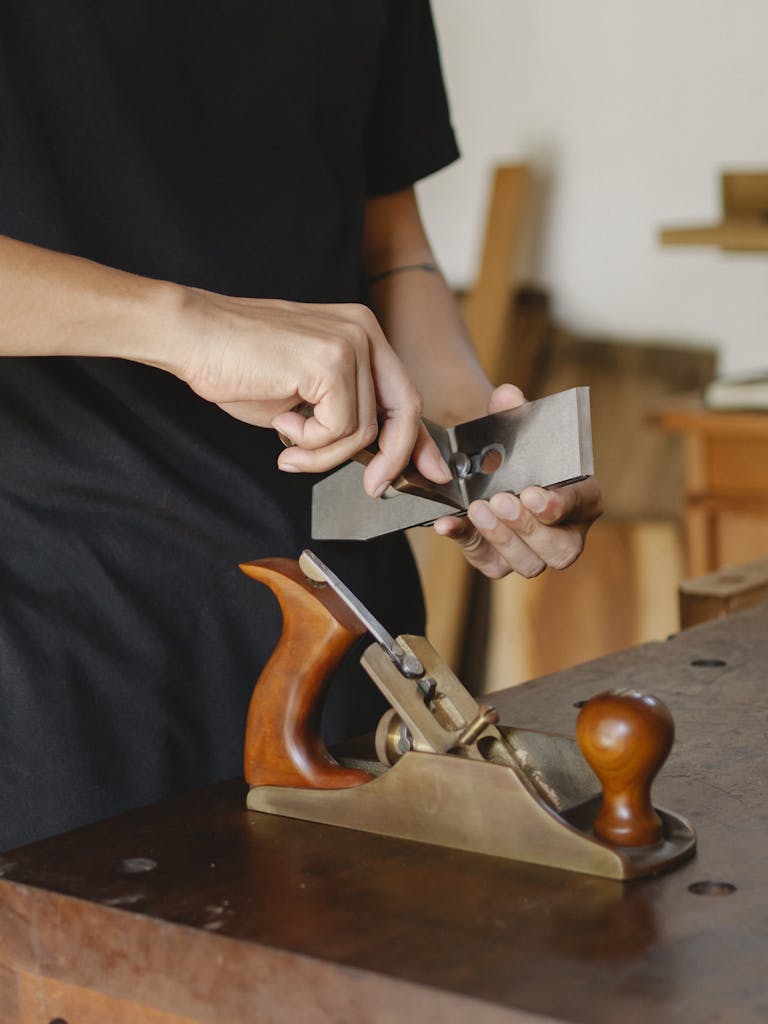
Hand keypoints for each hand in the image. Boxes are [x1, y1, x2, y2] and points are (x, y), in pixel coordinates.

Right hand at [171, 290, 450, 495]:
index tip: (427, 473)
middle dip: (392, 459)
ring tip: (289, 445)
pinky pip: (339, 430)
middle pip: (403, 411)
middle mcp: (364, 332)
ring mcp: (350, 343)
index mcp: (361, 333)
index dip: (418, 440)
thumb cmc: (239, 366)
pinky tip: (282, 424)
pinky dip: (310, 443)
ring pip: (363, 430)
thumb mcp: (305, 395)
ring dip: (324, 453)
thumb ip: (343, 415)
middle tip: (376, 489)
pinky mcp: (331, 361)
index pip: (403, 394)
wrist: (193, 337)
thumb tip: (376, 458)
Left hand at [433, 384, 603, 578]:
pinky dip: (464, 540)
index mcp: (582, 499)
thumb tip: (507, 396)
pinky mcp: (498, 562)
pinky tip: (447, 523)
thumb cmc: (515, 453)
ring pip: (529, 563)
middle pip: (561, 549)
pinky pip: (485, 559)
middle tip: (502, 501)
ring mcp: (532, 553)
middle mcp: (564, 533)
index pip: (583, 505)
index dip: (561, 504)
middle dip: (530, 527)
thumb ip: (513, 413)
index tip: (534, 494)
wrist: (486, 471)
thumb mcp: (515, 429)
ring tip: (478, 509)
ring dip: (502, 537)